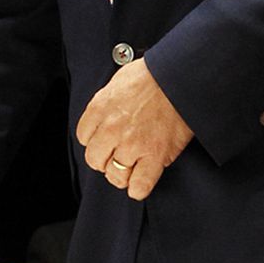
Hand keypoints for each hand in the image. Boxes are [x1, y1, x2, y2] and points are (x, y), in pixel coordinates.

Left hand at [76, 59, 192, 202]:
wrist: (180, 77)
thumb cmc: (155, 74)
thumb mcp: (119, 80)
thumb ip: (108, 100)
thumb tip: (108, 112)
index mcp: (100, 107)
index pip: (83, 137)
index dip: (96, 140)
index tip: (105, 140)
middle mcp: (112, 128)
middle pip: (95, 159)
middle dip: (105, 159)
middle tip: (117, 155)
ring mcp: (132, 145)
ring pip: (115, 175)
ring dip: (121, 174)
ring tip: (131, 168)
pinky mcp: (155, 156)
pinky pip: (139, 186)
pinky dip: (139, 188)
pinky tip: (141, 180)